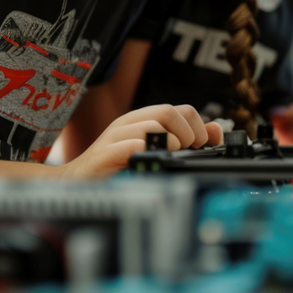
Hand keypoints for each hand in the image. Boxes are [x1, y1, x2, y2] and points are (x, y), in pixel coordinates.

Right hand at [61, 104, 222, 179]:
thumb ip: (183, 139)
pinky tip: (154, 162)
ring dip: (173, 141)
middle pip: (169, 111)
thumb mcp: (153, 151)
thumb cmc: (114, 169)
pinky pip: (132, 144)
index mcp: (142, 120)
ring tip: (173, 157)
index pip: (180, 109)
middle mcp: (130, 123)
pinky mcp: (106, 154)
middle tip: (189, 152)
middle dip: (188, 133)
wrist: (75, 184)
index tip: (202, 145)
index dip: (198, 126)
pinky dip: (150, 151)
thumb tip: (216, 130)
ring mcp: (116, 136)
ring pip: (153, 123)